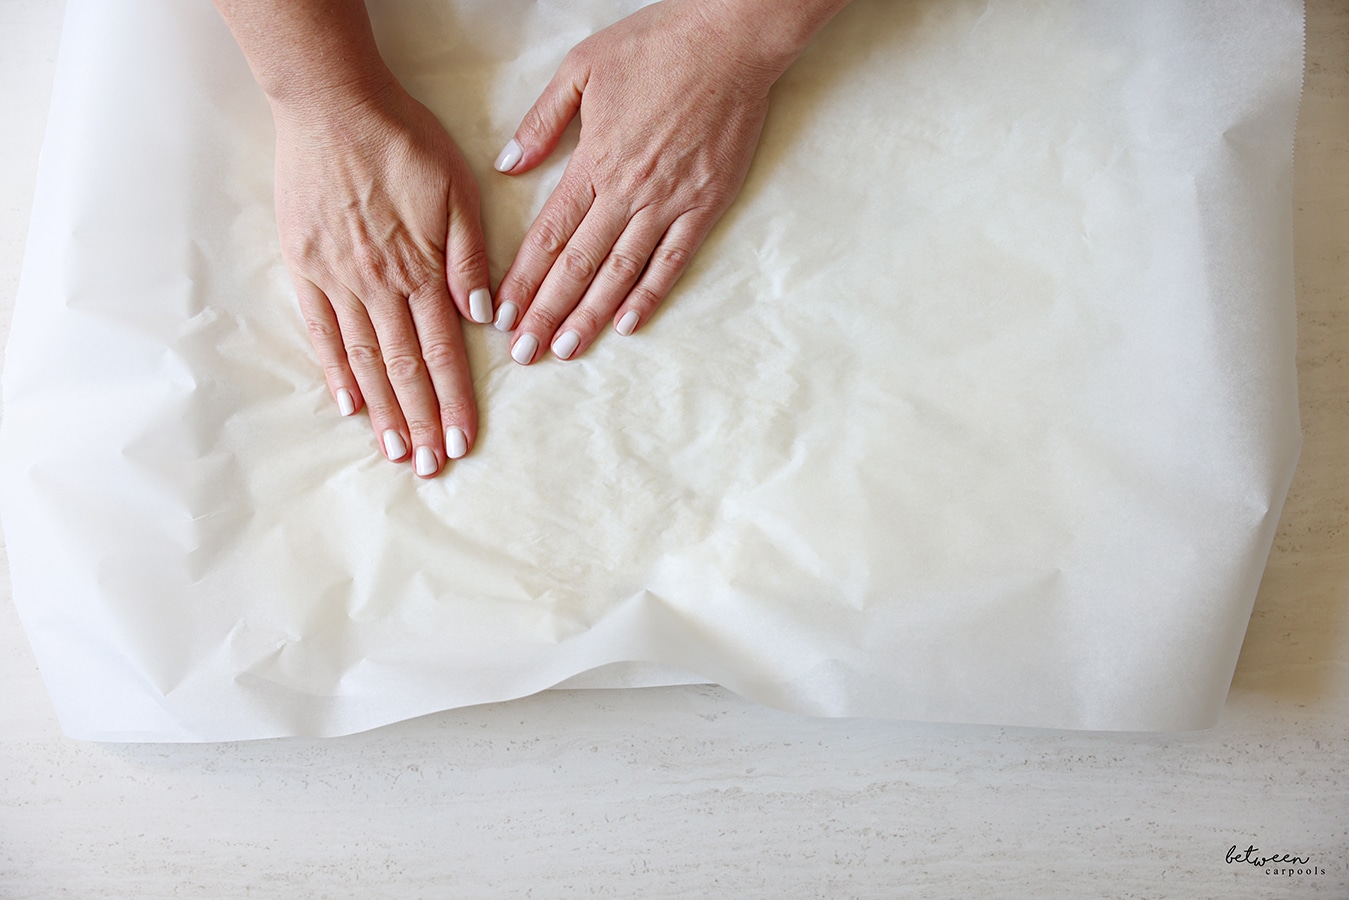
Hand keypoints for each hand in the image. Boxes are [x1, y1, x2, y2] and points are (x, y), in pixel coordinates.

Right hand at [272, 83, 490, 476]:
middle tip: (430, 465)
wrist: (332, 106)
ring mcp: (337, 281)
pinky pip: (321, 332)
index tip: (462, 440)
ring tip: (394, 452)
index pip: (444, 352)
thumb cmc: (403, 141)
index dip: (454, 400)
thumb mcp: (458, 189)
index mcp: (422, 269)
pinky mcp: (305, 268)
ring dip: (382, 411)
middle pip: (405, 369)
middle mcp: (379, 286)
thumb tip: (481, 317)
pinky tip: (348, 406)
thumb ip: (470, 257)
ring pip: (364, 361)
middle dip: (421, 422)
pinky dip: (335, 372)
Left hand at [490, 0, 788, 363]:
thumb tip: (508, 165)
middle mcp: (628, 190)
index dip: (522, 279)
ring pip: (621, 271)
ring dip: (590, 314)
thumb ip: (542, 122)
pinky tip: (627, 323)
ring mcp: (669, 202)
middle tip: (524, 353)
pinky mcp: (705, 205)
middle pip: (578, 265)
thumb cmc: (655, 45)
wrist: (730, 40)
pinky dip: (648, 294)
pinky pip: (673, 260)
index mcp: (594, 159)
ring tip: (565, 348)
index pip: (548, 235)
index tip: (502, 314)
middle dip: (546, 312)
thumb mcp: (581, 67)